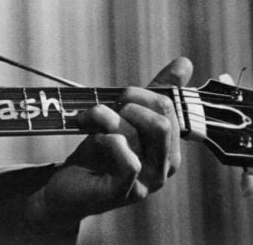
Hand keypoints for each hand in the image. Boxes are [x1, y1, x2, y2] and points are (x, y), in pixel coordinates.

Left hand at [25, 57, 192, 230]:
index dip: (139, 93)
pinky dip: (107, 140)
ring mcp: (147, 181)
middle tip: (102, 107)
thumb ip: (152, 94)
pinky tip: (94, 139)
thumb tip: (185, 62)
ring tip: (85, 120)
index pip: (169, 107)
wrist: (69, 186)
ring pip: (138, 135)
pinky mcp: (125, 192)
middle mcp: (165, 166)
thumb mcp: (125, 118)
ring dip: (104, 117)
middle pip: (161, 122)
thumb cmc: (100, 151)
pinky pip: (128, 160)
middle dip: (128, 103)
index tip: (117, 95)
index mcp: (169, 146)